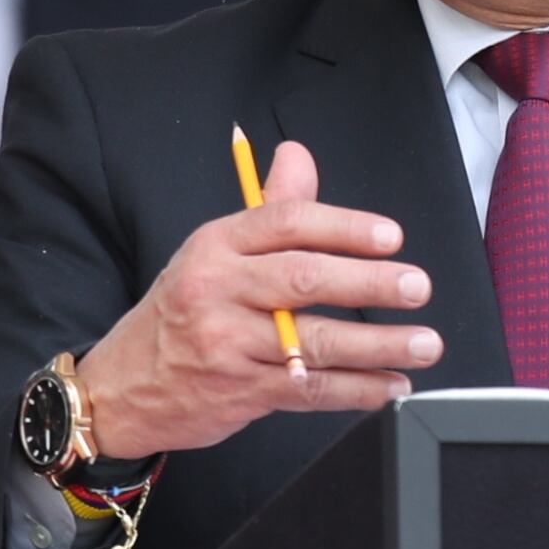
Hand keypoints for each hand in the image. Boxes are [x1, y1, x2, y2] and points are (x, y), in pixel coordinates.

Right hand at [78, 140, 441, 459]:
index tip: (390, 237)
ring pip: (315, 341)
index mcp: (216, 245)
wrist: (124, 386)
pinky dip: (359, 390)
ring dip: (379, 345)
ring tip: (424, 343)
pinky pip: (311, 389)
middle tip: (415, 286)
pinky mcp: (241, 392)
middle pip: (305, 280)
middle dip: (370, 284)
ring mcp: (229, 345)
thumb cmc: (181, 312)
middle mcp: (218, 290)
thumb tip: (297, 156)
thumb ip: (267, 207)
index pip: (286, 223)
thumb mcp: (213, 252)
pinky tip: (393, 385)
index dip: (344, 227)